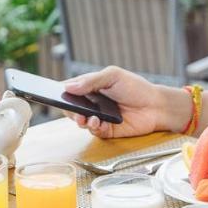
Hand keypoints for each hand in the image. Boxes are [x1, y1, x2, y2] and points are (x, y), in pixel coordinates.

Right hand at [62, 66, 188, 138]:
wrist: (156, 106)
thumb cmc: (136, 88)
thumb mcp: (113, 76)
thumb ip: (90, 81)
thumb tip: (68, 86)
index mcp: (91, 87)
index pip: (70, 90)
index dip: (60, 92)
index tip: (51, 94)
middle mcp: (92, 103)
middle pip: (71, 108)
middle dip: (68, 110)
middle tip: (71, 110)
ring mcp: (98, 117)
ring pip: (80, 122)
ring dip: (80, 120)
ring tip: (86, 117)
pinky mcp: (106, 130)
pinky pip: (93, 131)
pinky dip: (93, 128)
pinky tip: (97, 122)